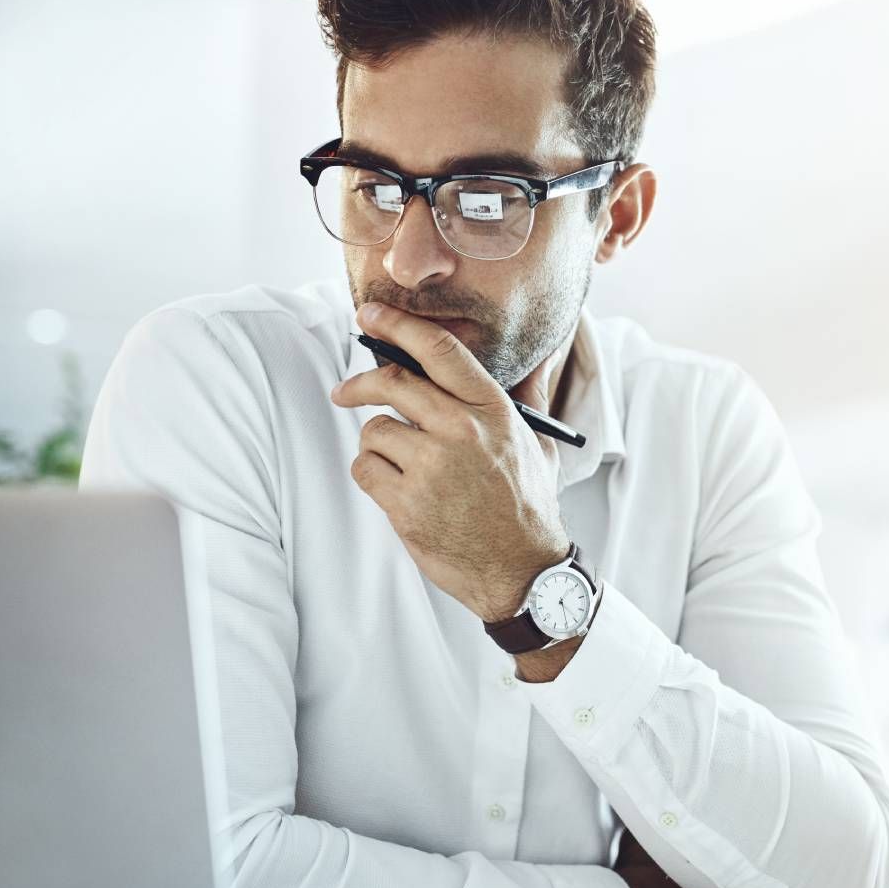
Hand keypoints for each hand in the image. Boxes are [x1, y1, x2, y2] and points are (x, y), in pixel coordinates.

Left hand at [330, 302, 567, 621]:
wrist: (522, 571)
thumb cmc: (527, 507)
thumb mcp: (538, 444)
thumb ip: (526, 398)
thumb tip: (544, 354)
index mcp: (492, 409)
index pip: (438, 350)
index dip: (397, 326)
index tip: (370, 316)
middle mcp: (462, 431)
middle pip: (392, 383)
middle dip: (359, 383)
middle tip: (344, 390)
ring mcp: (433, 468)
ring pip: (374, 430)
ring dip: (378, 445)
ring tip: (402, 467)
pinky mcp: (407, 504)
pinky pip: (365, 469)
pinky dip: (372, 475)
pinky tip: (396, 489)